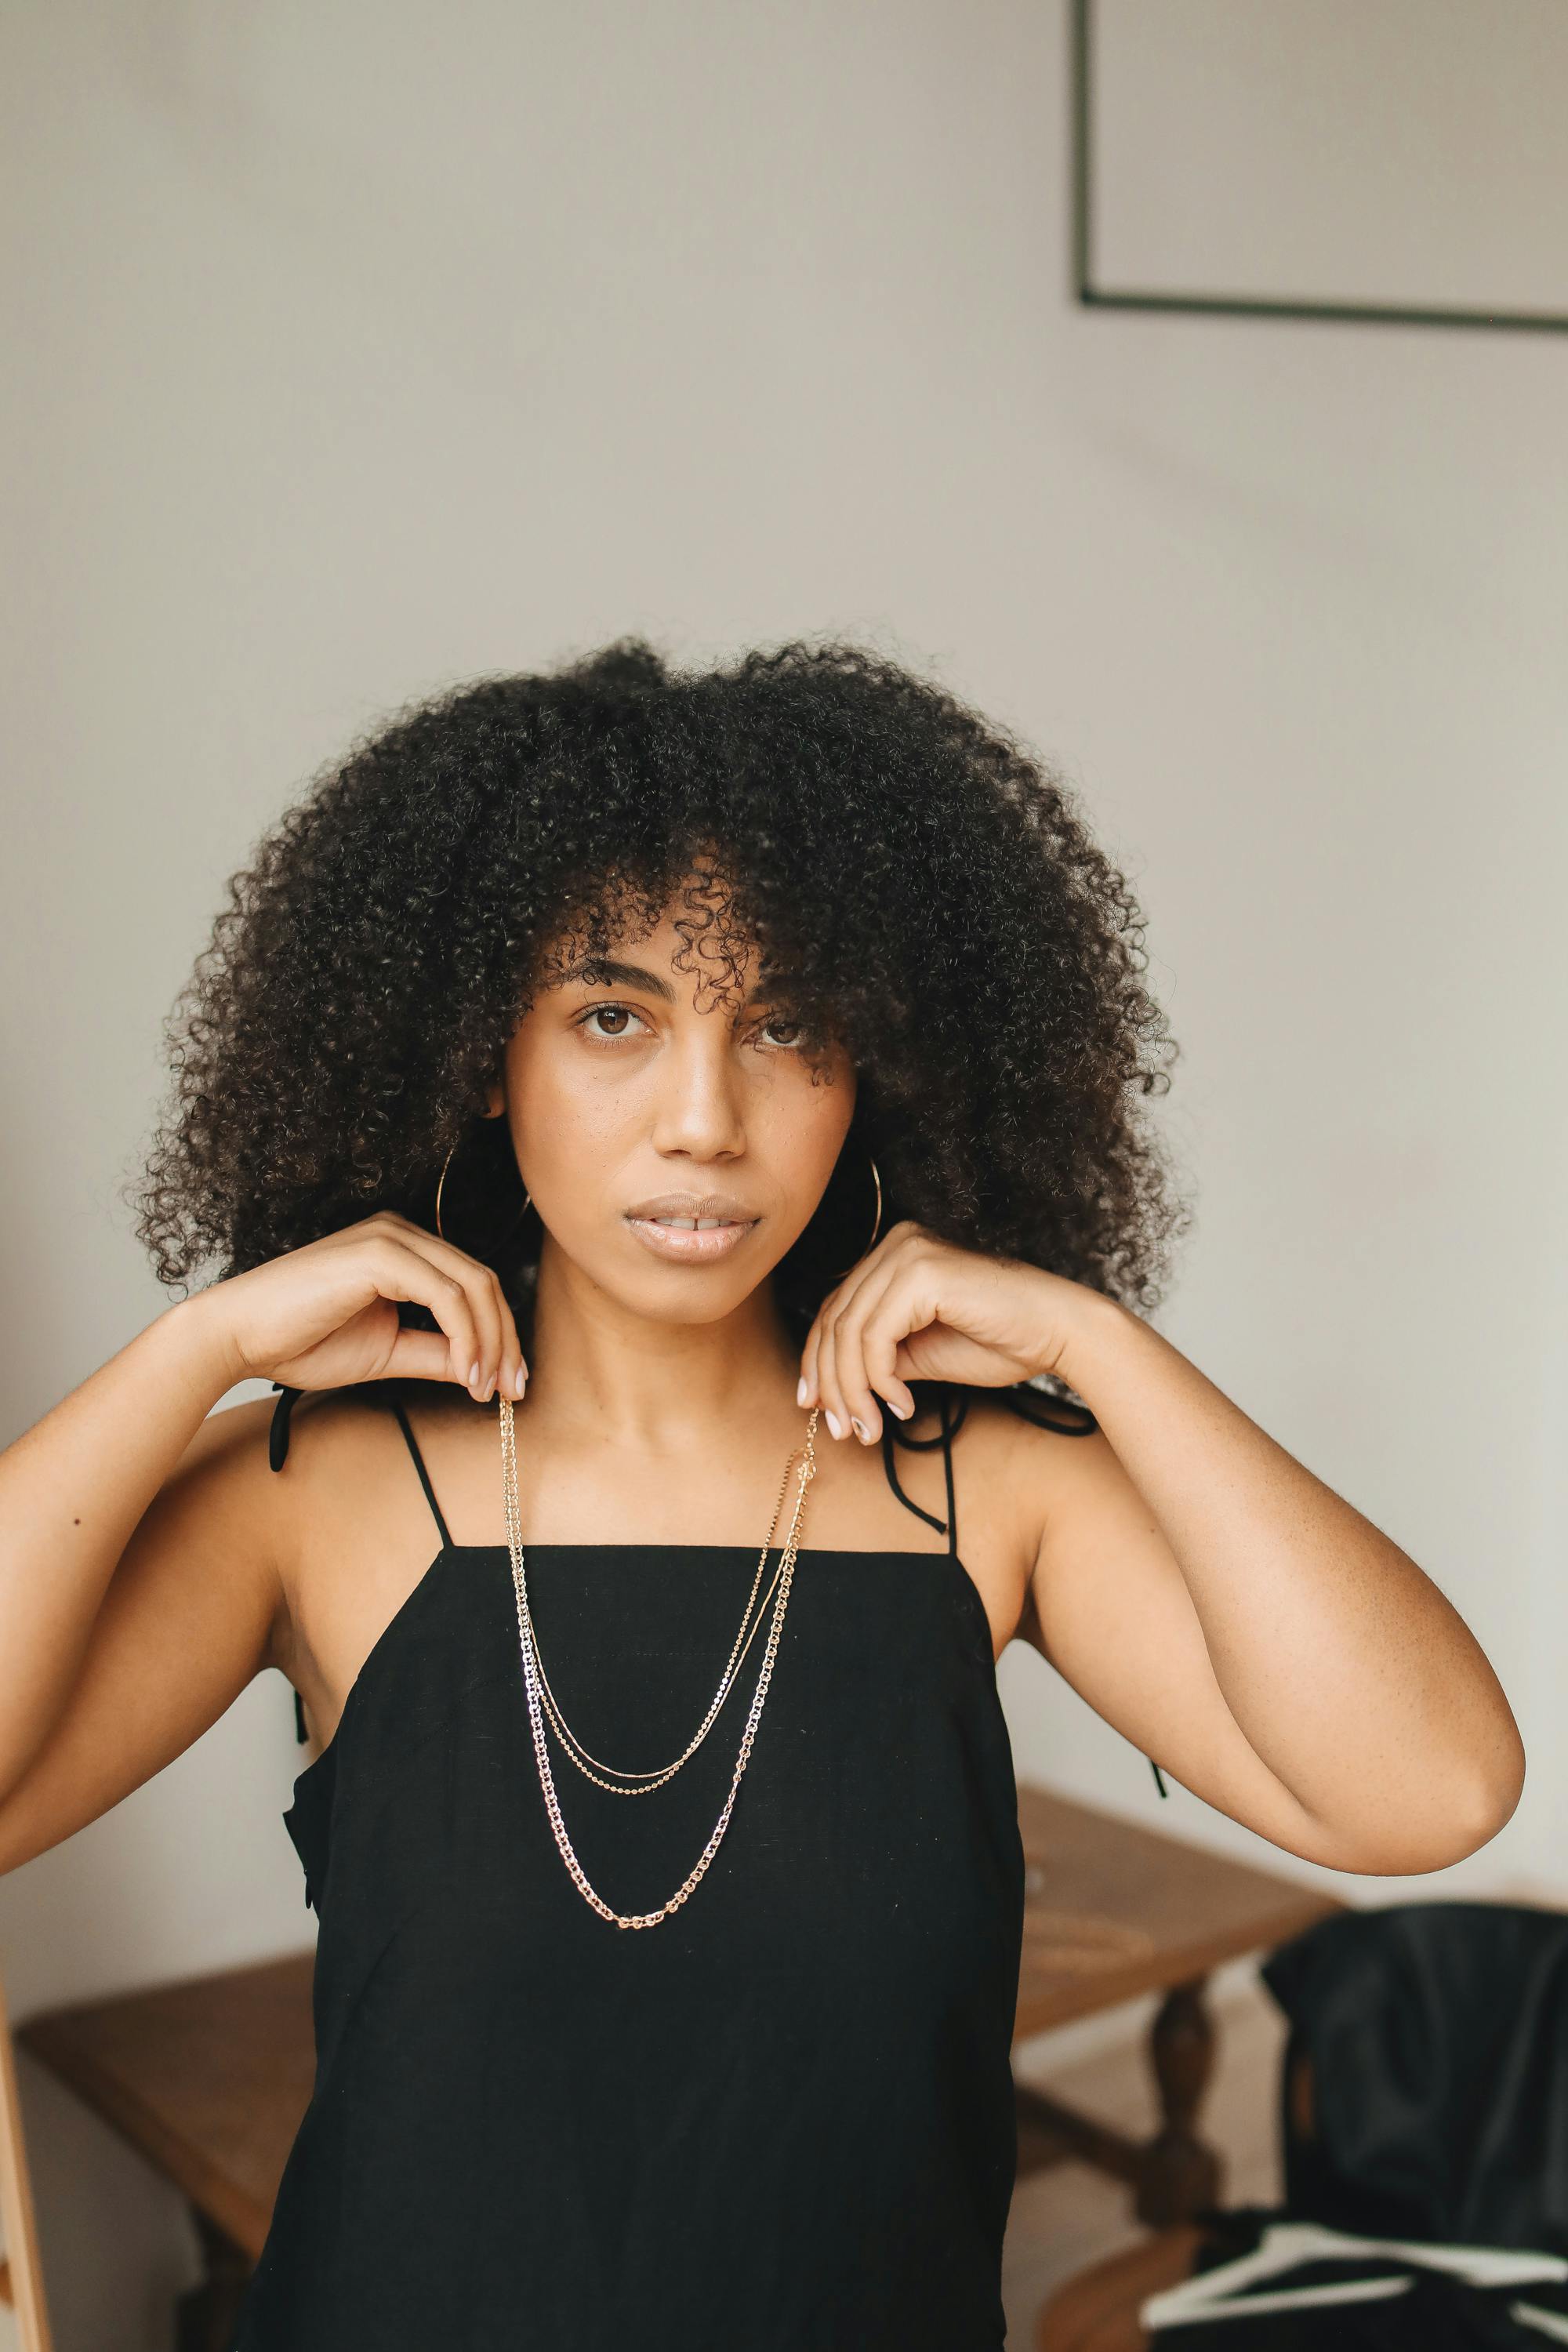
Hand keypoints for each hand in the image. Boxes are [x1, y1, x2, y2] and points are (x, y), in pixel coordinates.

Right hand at [187, 1210, 528, 1402]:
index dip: (501, 1334)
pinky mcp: (380, 1255)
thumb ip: (434, 1353)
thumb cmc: (300, 1342)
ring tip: (487, 1388)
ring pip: (472, 1286)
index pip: (473, 1286)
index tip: (509, 1385)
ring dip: (490, 1342)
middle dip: (506, 1340)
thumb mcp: (386, 1353)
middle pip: (483, 1282)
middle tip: (512, 1391)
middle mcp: (401, 1234)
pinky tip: (465, 1373)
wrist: (238, 1337)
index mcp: (403, 1251)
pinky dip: (466, 1337)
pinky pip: (446, 1295)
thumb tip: (482, 1370)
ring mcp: (391, 1238)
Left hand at [797, 1220, 1092, 1442]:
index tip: (815, 1408)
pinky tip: (902, 1406)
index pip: (835, 1311)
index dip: (817, 1363)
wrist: (1060, 1333)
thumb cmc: (1001, 1342)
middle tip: (841, 1430)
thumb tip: (827, 1391)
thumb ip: (876, 1361)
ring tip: (870, 1429)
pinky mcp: (922, 1273)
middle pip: (835, 1321)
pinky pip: (875, 1337)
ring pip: (850, 1334)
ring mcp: (907, 1252)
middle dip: (831, 1384)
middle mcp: (895, 1244)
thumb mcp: (920, 1355)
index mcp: (893, 1255)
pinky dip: (879, 1380)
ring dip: (854, 1391)